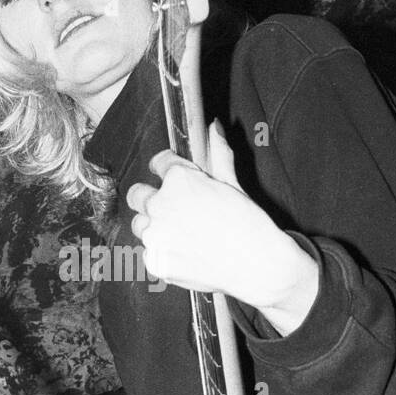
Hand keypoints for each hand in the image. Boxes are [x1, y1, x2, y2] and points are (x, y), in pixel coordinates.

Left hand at [126, 121, 318, 335]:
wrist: (258, 266)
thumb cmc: (249, 225)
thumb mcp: (233, 184)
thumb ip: (218, 154)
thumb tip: (214, 128)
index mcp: (179, 181)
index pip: (158, 163)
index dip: (167, 168)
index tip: (172, 175)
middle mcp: (161, 206)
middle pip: (137, 194)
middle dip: (151, 196)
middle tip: (173, 206)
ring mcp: (156, 236)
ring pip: (140, 224)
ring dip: (153, 225)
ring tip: (180, 232)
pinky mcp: (156, 262)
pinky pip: (148, 252)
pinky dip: (162, 251)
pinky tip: (184, 252)